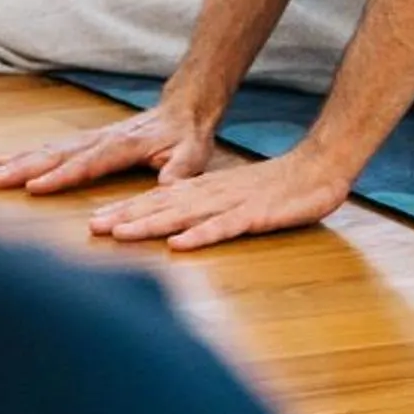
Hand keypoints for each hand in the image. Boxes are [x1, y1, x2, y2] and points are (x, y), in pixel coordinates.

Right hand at [0, 103, 215, 196]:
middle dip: (27, 167)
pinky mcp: (89, 139)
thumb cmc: (187, 137)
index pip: (89, 163)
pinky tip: (8, 160)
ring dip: (22, 159)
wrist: (184, 107)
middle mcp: (104, 138)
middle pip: (60, 154)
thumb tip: (167, 186)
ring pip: (52, 148)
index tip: (35, 187)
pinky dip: (30, 152)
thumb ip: (179, 170)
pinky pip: (55, 146)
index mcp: (126, 146)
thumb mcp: (192, 155)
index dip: (63, 176)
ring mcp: (94, 137)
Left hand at [87, 151, 354, 251]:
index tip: (94, 222)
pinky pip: (225, 227)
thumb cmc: (277, 188)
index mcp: (206, 190)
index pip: (159, 199)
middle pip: (163, 206)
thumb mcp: (235, 197)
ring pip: (185, 215)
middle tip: (92, 228)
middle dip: (126, 217)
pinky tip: (180, 245)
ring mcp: (234, 203)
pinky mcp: (257, 215)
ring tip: (121, 234)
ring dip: (151, 224)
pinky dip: (201, 236)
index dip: (126, 210)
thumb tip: (175, 225)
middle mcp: (212, 193)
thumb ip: (206, 208)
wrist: (320, 167)